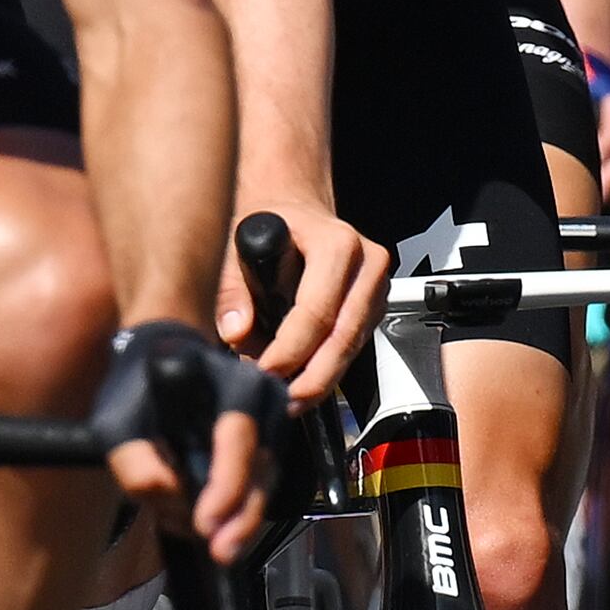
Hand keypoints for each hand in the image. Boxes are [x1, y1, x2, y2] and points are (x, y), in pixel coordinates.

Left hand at [93, 320, 284, 560]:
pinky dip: (233, 507)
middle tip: (218, 552)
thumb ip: (133, 461)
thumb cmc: (136, 385)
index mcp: (230, 382)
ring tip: (200, 538)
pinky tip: (206, 524)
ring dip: (233, 517)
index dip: (226, 487)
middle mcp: (263, 398)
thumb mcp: (117, 419)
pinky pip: (258, 482)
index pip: (238, 440)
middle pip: (261, 470)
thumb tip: (167, 497)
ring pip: (263, 483)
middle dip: (239, 518)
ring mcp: (272, 419)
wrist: (162, 353)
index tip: (205, 523)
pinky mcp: (269, 440)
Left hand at [213, 196, 387, 405]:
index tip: (264, 373)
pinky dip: (327, 365)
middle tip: (284, 403)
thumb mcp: (236, 242)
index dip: (290, 350)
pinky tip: (301, 383)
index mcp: (338, 244)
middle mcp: (369, 264)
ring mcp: (377, 285)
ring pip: (353, 345)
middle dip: (313, 378)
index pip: (317, 311)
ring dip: (321, 378)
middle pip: (344, 336)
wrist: (292, 206)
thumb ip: (231, 288)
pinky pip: (354, 342)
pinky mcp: (374, 303)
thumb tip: (236, 333)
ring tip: (289, 401)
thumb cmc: (264, 222)